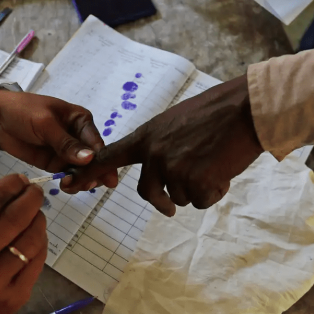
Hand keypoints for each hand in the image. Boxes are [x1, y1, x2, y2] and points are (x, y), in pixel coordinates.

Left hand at [0, 90, 117, 186]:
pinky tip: (67, 187)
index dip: (103, 161)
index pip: (97, 143)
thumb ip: (66, 143)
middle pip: (93, 160)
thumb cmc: (23, 111)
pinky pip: (68, 175)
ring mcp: (67, 151)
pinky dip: (70, 182)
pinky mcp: (54, 162)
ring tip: (72, 186)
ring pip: (82, 170)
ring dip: (81, 180)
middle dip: (93, 174)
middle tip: (88, 185)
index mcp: (81, 121)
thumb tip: (89, 158)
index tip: (107, 178)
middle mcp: (78, 137)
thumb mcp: (45, 124)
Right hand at [0, 174, 46, 313]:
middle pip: (12, 219)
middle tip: (36, 192)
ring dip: (38, 219)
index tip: (20, 179)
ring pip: (30, 239)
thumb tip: (16, 187)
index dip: (7, 186)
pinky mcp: (15, 296)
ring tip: (37, 214)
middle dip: (30, 199)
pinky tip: (36, 237)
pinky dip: (40, 242)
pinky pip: (37, 260)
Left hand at [62, 75, 262, 216]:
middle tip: (176, 201)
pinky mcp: (196, 182)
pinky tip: (222, 171)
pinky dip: (213, 192)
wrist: (246, 111)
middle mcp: (155, 154)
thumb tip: (155, 167)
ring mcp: (174, 168)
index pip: (108, 157)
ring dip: (197, 189)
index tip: (68, 184)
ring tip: (213, 164)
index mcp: (147, 136)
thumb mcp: (175, 122)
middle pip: (149, 193)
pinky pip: (200, 201)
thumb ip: (159, 144)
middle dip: (165, 200)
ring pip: (179, 198)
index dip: (87, 173)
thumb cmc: (216, 113)